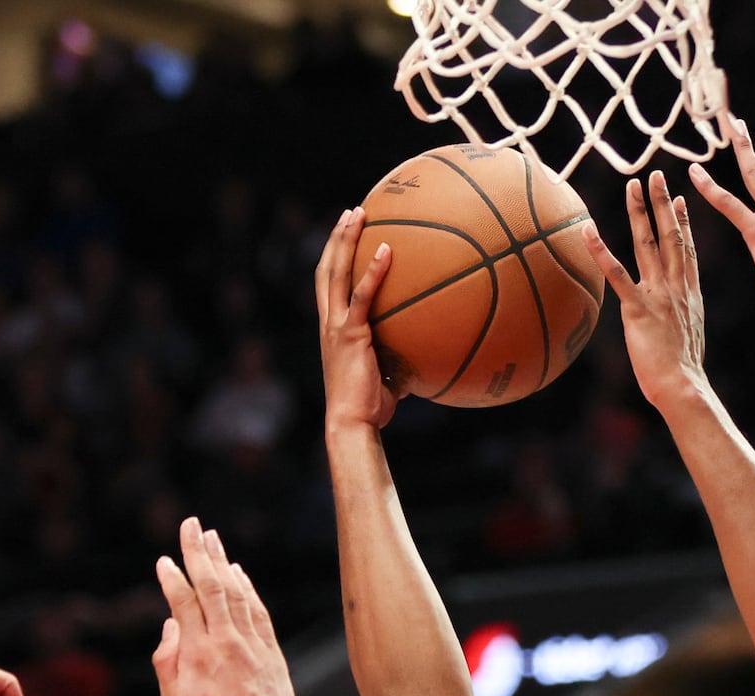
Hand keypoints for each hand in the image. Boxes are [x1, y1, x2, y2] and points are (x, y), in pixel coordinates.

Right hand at [152, 516, 299, 695]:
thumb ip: (169, 661)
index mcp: (200, 653)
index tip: (164, 561)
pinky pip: (258, 611)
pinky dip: (247, 588)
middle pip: (212, 585)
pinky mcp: (272, 653)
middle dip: (199, 552)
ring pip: (237, 593)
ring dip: (223, 562)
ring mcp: (254, 645)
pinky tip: (239, 573)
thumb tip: (171, 625)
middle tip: (191, 524)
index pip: (184, 602)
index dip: (172, 578)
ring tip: (212, 537)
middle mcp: (228, 642)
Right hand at [317, 207, 397, 432]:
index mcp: (333, 329)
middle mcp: (329, 322)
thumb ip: (400, 359)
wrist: (352, 423)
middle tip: (351, 213)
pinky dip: (373, 271)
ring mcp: (336, 326)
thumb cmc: (370, 408)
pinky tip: (387, 250)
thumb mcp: (387, 376)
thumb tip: (427, 356)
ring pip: (336, 272)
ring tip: (357, 213)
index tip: (346, 236)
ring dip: (345, 240)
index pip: (329, 286)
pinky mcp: (350, 334)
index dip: (335, 259)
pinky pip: (363, 296)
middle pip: (326, 269)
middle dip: (337, 238)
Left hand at [583, 173, 707, 409]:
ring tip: (633, 184)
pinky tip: (588, 230)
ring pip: (648, 244)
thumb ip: (679, 323)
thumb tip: (671, 326)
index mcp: (689, 294)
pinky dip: (600, 250)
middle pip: (670, 236)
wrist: (684, 386)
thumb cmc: (683, 375)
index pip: (686, 250)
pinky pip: (616, 273)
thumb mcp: (687, 341)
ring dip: (640, 212)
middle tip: (656, 176)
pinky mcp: (638, 308)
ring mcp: (658, 295)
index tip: (681, 199)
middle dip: (663, 203)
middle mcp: (676, 287)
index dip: (683, 223)